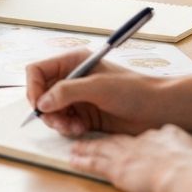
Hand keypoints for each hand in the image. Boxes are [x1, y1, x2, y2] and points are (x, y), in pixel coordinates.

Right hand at [25, 49, 165, 137]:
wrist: (157, 109)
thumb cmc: (133, 90)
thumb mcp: (98, 87)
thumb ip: (67, 92)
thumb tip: (42, 102)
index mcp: (72, 62)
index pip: (38, 71)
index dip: (33, 88)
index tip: (39, 106)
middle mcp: (72, 78)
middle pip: (41, 93)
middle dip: (47, 110)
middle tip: (58, 123)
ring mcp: (77, 97)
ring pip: (51, 111)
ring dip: (58, 122)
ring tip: (73, 128)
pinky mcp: (84, 114)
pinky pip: (64, 122)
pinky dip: (67, 128)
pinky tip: (80, 129)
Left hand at [67, 123, 191, 191]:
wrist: (186, 177)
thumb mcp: (189, 145)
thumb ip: (178, 141)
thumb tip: (176, 142)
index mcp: (158, 137)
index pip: (141, 139)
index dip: (130, 141)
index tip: (125, 143)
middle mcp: (139, 142)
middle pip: (117, 140)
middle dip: (103, 141)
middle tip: (89, 139)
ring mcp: (127, 156)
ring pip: (101, 149)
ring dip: (87, 148)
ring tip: (75, 148)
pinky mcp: (118, 170)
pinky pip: (95, 164)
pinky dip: (82, 160)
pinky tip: (72, 159)